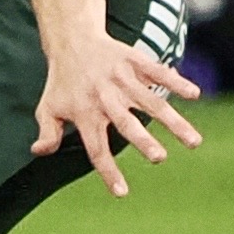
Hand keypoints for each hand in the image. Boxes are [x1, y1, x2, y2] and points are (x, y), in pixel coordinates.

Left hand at [32, 31, 202, 197]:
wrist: (72, 40)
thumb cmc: (62, 81)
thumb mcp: (47, 107)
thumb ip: (48, 132)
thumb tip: (38, 153)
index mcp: (85, 114)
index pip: (96, 148)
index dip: (108, 170)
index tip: (122, 193)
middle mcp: (105, 98)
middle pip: (126, 123)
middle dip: (142, 141)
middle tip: (159, 158)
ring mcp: (122, 79)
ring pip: (150, 102)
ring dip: (172, 121)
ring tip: (194, 142)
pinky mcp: (134, 61)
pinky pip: (157, 72)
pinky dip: (175, 82)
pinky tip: (194, 94)